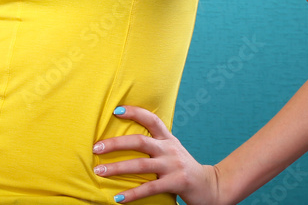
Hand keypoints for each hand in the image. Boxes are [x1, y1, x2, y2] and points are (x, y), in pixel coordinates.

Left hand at [93, 105, 222, 204]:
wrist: (211, 187)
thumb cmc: (184, 168)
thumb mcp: (171, 150)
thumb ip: (155, 144)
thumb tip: (125, 140)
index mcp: (168, 139)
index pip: (152, 119)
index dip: (135, 112)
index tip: (116, 110)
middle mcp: (170, 149)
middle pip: (140, 141)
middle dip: (115, 143)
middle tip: (96, 147)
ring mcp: (173, 166)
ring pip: (140, 165)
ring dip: (117, 168)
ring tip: (99, 171)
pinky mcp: (176, 183)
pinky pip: (150, 188)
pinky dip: (132, 194)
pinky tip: (118, 198)